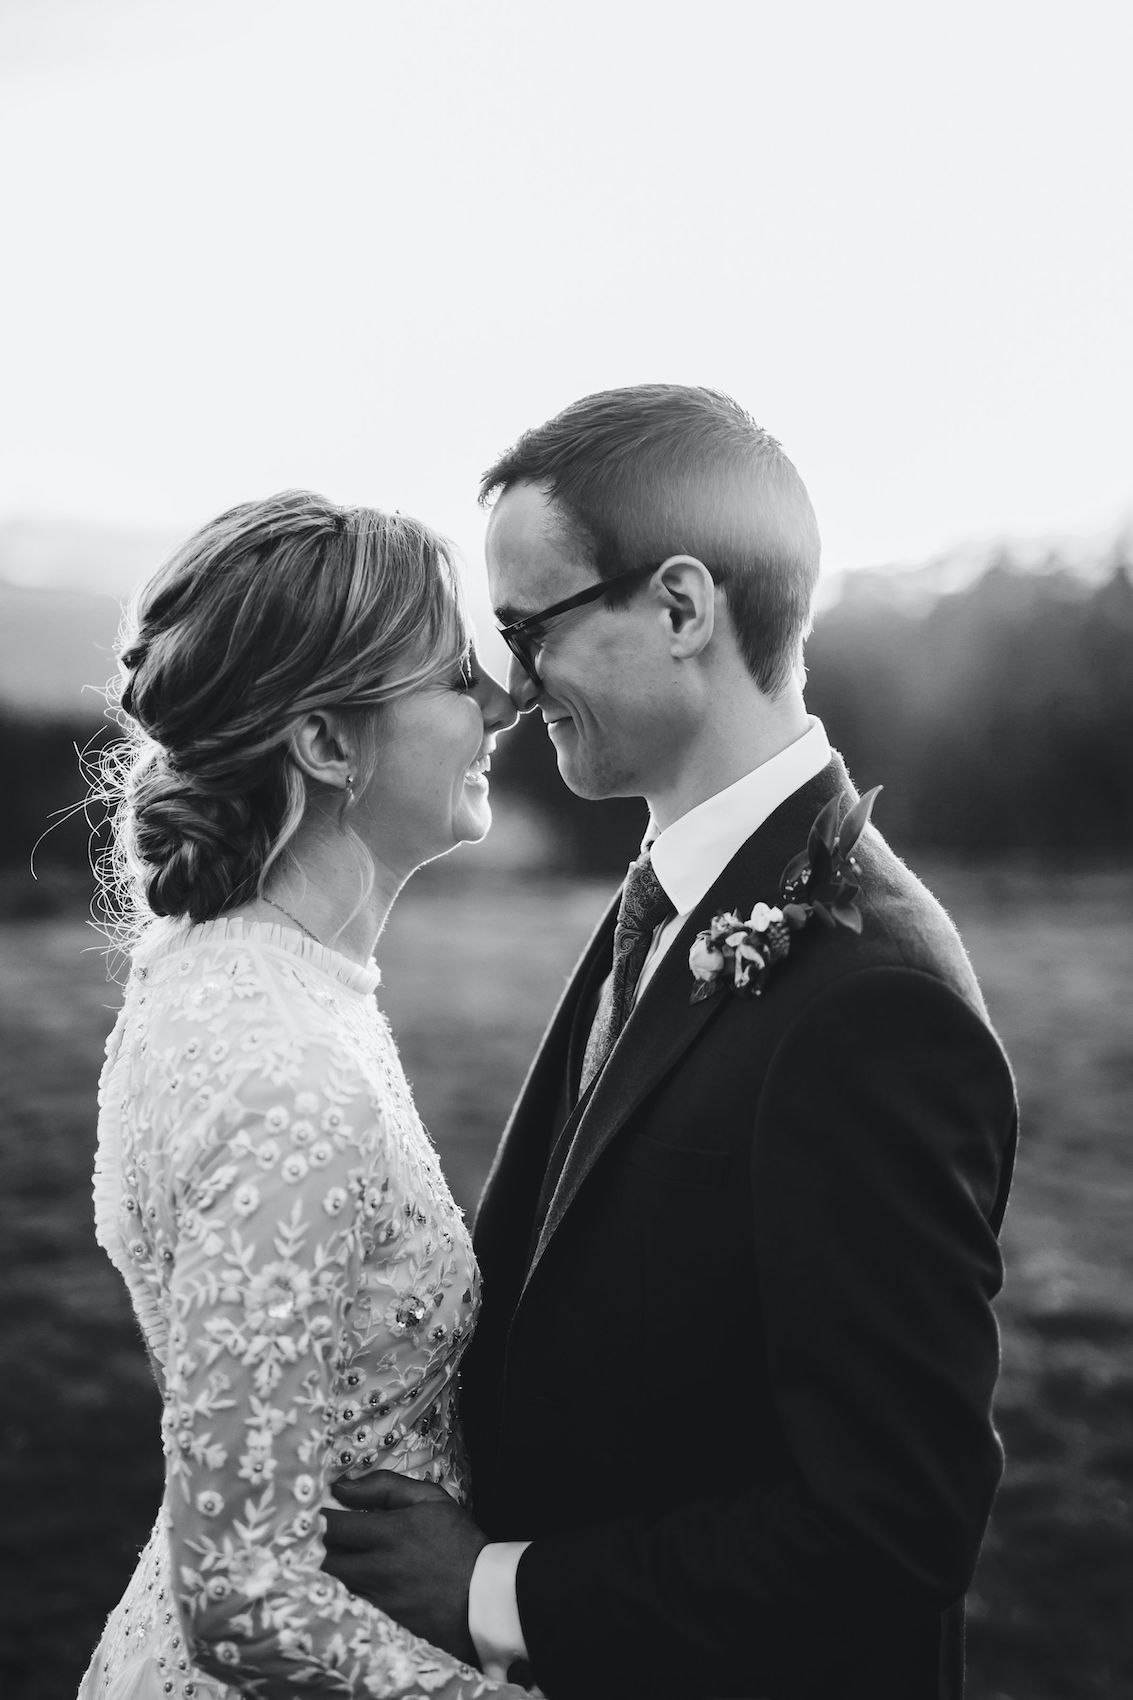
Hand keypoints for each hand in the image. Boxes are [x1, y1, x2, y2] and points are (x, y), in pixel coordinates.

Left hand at [321, 1472, 487, 1666]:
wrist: (485, 1598)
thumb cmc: (459, 1543)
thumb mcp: (431, 1500)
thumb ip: (385, 1487)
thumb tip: (342, 1486)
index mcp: (390, 1533)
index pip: (331, 1525)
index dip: (312, 1518)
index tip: (307, 1511)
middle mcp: (377, 1569)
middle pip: (322, 1560)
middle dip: (311, 1547)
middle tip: (309, 1535)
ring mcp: (377, 1600)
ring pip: (330, 1584)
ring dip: (324, 1569)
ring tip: (327, 1556)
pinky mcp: (380, 1623)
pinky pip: (347, 1604)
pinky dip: (340, 1592)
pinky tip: (343, 1583)